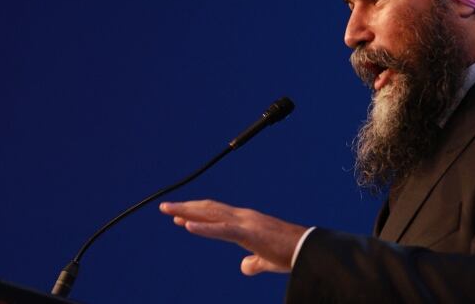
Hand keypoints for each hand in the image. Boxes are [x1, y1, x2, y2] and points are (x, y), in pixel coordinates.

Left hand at [160, 200, 307, 275]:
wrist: (309, 249)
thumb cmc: (292, 254)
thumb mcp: (267, 260)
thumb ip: (254, 262)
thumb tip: (243, 267)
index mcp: (247, 222)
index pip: (217, 215)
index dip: (197, 214)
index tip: (178, 216)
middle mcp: (244, 217)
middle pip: (209, 209)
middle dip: (186, 208)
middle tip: (165, 207)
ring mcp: (245, 223)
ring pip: (210, 214)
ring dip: (187, 212)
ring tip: (168, 211)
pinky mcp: (248, 233)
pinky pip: (221, 230)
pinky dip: (202, 227)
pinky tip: (186, 225)